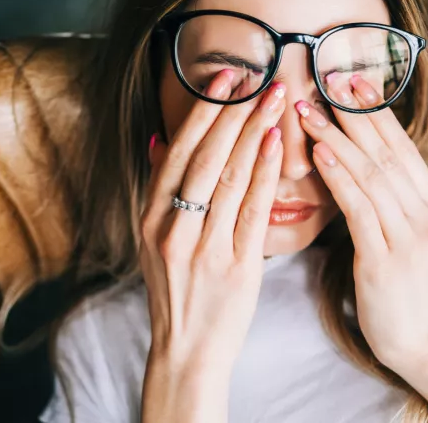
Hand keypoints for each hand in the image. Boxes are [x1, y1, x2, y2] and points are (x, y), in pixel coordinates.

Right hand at [138, 70, 284, 405]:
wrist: (187, 352)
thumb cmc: (177, 291)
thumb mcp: (153, 240)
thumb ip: (158, 191)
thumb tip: (158, 139)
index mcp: (151, 219)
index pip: (177, 152)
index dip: (202, 111)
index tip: (224, 77)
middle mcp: (172, 229)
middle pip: (204, 157)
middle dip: (232, 111)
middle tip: (258, 75)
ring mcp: (203, 248)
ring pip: (229, 177)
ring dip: (253, 131)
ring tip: (275, 97)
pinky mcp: (236, 266)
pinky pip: (251, 210)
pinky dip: (263, 173)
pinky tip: (276, 143)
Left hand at [295, 74, 427, 374]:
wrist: (422, 343)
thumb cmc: (403, 288)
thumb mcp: (406, 237)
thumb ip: (391, 201)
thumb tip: (360, 162)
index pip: (402, 148)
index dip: (376, 113)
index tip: (351, 81)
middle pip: (388, 152)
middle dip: (356, 113)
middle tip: (327, 78)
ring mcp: (410, 237)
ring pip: (372, 174)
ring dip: (338, 138)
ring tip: (309, 110)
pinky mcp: (386, 260)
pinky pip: (360, 209)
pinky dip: (339, 177)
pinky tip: (319, 153)